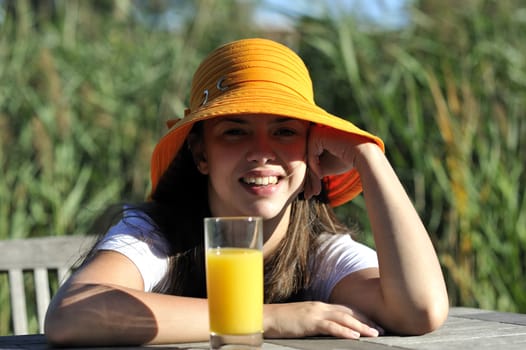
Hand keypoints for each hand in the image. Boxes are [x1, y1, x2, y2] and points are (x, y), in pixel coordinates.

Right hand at [263, 301, 382, 338]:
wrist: (266, 317)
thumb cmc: (282, 321)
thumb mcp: (303, 320)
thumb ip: (316, 322)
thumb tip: (328, 328)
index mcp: (319, 306)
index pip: (345, 309)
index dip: (360, 316)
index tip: (373, 325)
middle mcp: (320, 307)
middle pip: (348, 312)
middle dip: (366, 321)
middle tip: (380, 330)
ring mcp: (315, 313)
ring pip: (343, 318)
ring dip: (361, 326)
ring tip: (374, 334)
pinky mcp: (309, 322)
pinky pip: (330, 326)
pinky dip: (344, 331)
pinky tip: (354, 336)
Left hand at [304, 125, 371, 198]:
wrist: (364, 155)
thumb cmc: (347, 159)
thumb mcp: (325, 165)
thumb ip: (313, 168)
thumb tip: (301, 181)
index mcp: (317, 135)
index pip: (308, 157)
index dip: (310, 175)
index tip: (311, 192)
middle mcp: (315, 130)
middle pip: (306, 157)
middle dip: (308, 178)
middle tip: (309, 194)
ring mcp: (316, 130)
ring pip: (307, 157)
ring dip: (311, 175)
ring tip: (314, 191)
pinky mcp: (318, 134)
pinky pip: (310, 154)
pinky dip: (314, 166)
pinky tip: (321, 176)